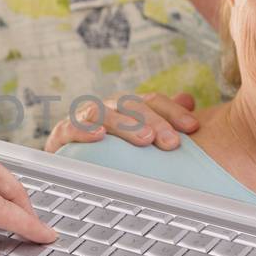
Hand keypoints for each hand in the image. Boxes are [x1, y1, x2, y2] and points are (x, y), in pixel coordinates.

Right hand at [43, 92, 197, 153]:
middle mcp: (107, 107)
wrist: (67, 155)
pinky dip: (84, 131)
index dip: (173, 111)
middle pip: (131, 105)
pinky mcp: (62, 133)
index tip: (193, 128)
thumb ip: (163, 117)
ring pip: (104, 113)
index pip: (152, 100)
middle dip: (154, 121)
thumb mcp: (137, 131)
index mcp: (126, 106)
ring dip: (125, 125)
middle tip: (172, 142)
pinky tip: (100, 137)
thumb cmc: (109, 146)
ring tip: (144, 139)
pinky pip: (72, 129)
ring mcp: (83, 118)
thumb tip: (189, 100)